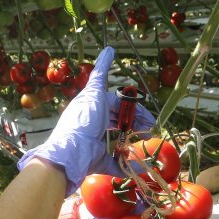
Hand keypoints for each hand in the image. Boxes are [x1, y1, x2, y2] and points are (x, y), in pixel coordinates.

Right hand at [17, 46, 155, 194]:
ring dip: (136, 111)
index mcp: (89, 126)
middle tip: (149, 127)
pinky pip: (99, 75)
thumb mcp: (104, 160)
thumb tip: (138, 168)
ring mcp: (90, 102)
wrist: (69, 154)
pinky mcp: (93, 95)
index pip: (111, 121)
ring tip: (148, 121)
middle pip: (118, 111)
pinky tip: (109, 50)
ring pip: (120, 102)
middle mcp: (88, 112)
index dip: (123, 122)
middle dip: (135, 119)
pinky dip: (104, 62)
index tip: (131, 126)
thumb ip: (119, 162)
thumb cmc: (82, 159)